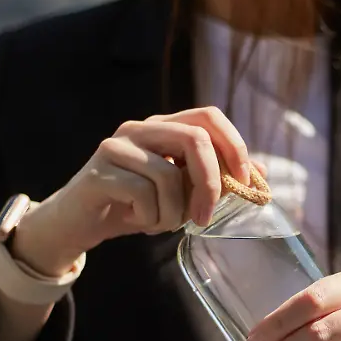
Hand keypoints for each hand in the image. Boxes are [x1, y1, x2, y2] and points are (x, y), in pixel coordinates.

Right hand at [12, 107, 250, 275]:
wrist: (79, 224)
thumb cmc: (133, 207)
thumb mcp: (180, 194)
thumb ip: (213, 180)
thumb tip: (261, 175)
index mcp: (163, 126)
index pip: (208, 116)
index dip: (234, 145)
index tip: (245, 181)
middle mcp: (140, 129)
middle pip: (194, 139)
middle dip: (210, 184)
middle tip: (205, 218)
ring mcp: (117, 147)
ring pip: (169, 175)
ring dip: (173, 212)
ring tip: (160, 223)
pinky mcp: (100, 172)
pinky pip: (144, 195)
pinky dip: (151, 218)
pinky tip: (139, 221)